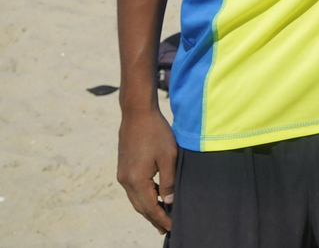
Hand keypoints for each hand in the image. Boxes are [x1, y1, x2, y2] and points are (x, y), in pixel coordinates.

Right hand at [117, 107, 177, 231]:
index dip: (161, 219)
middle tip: (166, 229)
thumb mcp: (168, 157)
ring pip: (136, 199)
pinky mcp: (124, 168)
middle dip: (153, 218)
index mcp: (136, 180)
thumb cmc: (156, 132)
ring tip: (160, 217)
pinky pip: (134, 189)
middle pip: (140, 206)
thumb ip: (169, 181)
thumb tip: (168, 202)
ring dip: (148, 208)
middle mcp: (125, 181)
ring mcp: (122, 174)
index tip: (172, 227)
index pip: (150, 207)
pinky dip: (144, 197)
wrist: (137, 114)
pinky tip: (154, 197)